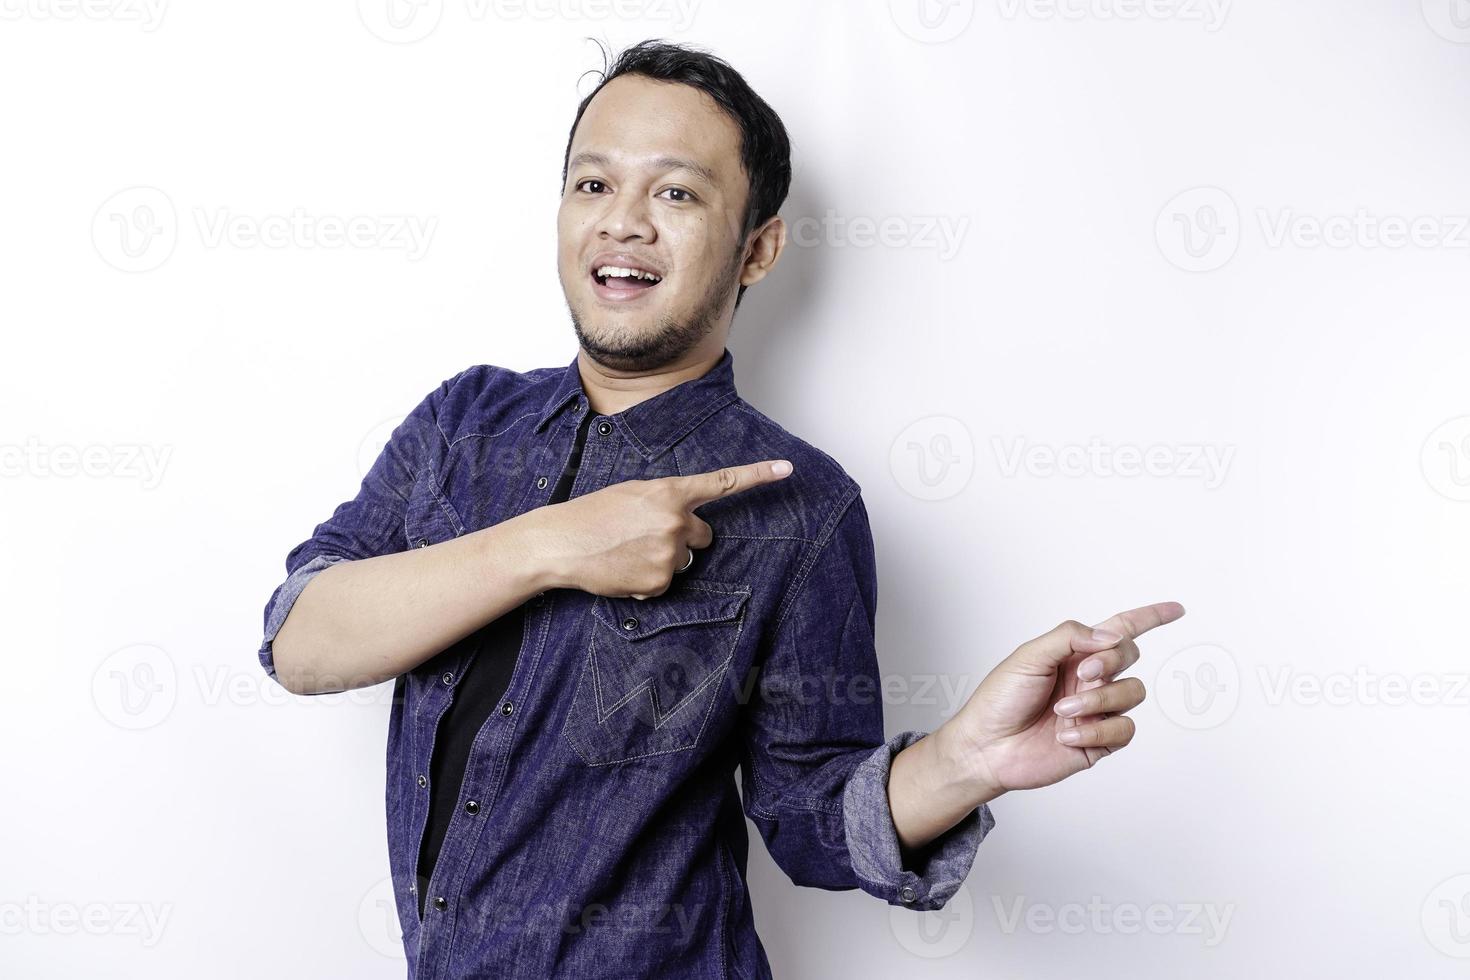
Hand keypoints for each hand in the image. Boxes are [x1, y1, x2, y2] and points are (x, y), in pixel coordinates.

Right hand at [539, 459, 792, 598]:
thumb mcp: (633, 493)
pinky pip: (665, 583)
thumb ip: (666, 502)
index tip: (788, 469)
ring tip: (627, 551)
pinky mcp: (660, 581)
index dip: (758, 476)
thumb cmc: (593, 514)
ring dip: (663, 559)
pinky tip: (623, 569)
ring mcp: (670, 553)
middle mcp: (676, 521)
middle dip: (684, 537)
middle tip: (646, 535)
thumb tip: (686, 523)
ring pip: (683, 560)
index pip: (723, 483)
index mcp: (670, 492)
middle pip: (704, 535)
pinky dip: (647, 580)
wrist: (561, 542)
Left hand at [951, 602, 1185, 795]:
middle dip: (1110, 661)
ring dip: (1098, 700)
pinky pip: (1124, 729)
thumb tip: (1110, 635)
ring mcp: (1098, 709)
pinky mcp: (1100, 741)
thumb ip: (1070, 637)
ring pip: (1133, 692)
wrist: (987, 746)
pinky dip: (1097, 730)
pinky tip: (1067, 735)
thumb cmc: (1000, 699)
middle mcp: (1091, 679)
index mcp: (1075, 653)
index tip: (1177, 609)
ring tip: (1063, 711)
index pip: (1120, 630)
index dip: (1150, 618)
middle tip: (1083, 673)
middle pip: (1130, 656)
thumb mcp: (1028, 656)